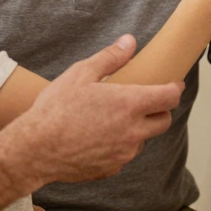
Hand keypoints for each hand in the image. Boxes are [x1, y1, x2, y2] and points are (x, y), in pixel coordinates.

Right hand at [17, 35, 183, 182]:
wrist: (35, 149)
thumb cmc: (56, 109)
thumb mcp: (81, 73)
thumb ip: (110, 57)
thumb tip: (129, 42)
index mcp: (129, 104)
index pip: (169, 98)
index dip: (175, 89)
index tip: (174, 85)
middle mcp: (132, 132)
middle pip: (163, 121)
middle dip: (160, 110)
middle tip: (146, 101)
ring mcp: (123, 153)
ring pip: (143, 140)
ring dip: (138, 129)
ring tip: (114, 119)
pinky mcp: (111, 168)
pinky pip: (124, 155)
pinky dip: (119, 145)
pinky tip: (99, 136)